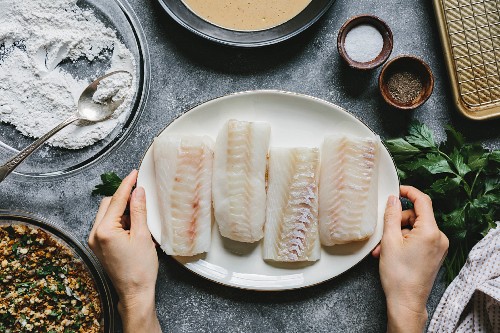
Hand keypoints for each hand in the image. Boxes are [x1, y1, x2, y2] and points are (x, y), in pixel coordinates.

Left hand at [88, 170, 160, 332]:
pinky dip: (119, 220)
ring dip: (122, 209)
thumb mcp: (143, 236)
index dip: (127, 185)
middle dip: (123, 197)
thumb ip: (139, 211)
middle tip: (141, 194)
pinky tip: (133, 225)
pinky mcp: (100, 246)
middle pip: (108, 204)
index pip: (116, 200)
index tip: (134, 173)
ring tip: (140, 214)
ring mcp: (95, 241)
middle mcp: (95, 234)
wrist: (135, 292)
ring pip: (107, 214)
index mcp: (104, 230)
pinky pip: (107, 225)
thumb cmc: (140, 269)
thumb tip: (138, 192)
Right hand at [372, 186, 448, 332]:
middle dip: (396, 221)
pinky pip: (418, 239)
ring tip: (383, 249)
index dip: (409, 191)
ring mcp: (438, 247)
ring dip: (397, 235)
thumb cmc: (398, 275)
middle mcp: (439, 237)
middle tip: (382, 234)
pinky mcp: (435, 254)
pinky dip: (404, 242)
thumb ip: (391, 216)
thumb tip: (393, 199)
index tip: (398, 189)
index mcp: (430, 231)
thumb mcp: (389, 241)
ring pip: (414, 229)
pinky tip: (391, 252)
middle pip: (416, 216)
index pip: (422, 201)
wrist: (406, 301)